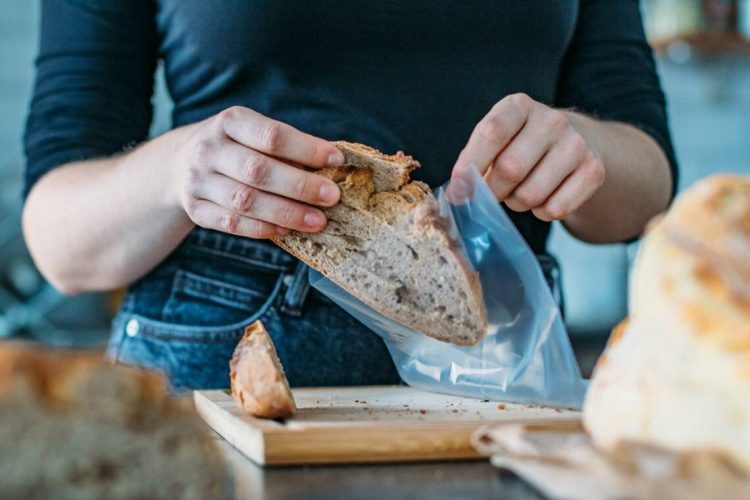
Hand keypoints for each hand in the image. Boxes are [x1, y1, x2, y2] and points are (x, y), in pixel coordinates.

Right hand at [173, 106, 343, 238]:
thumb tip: (330, 167)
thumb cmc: (235, 147)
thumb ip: (286, 148)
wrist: (178, 163)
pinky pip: (232, 223)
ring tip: (318, 221)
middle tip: (332, 197)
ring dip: (286, 213)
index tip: (336, 160)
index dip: (306, 149)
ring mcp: (199, 180)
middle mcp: (210, 149)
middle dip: (300, 186)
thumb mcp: (252, 133)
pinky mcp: (196, 209)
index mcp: (230, 122)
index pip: (272, 136)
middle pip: (258, 170)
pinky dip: (262, 228)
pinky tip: (287, 231)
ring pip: (245, 201)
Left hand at [452, 93, 604, 221]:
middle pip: (509, 169)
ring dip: (517, 203)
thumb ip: (474, 161)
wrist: (575, 143)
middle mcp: (551, 120)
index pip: (491, 133)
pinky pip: (555, 209)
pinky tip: (545, 196)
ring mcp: (576, 144)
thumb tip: (458, 193)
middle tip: (494, 192)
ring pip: (531, 195)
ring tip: (521, 191)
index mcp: (519, 106)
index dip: (470, 165)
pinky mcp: (594, 170)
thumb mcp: (496, 141)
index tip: (458, 189)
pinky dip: (542, 212)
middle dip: (493, 191)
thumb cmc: (519, 145)